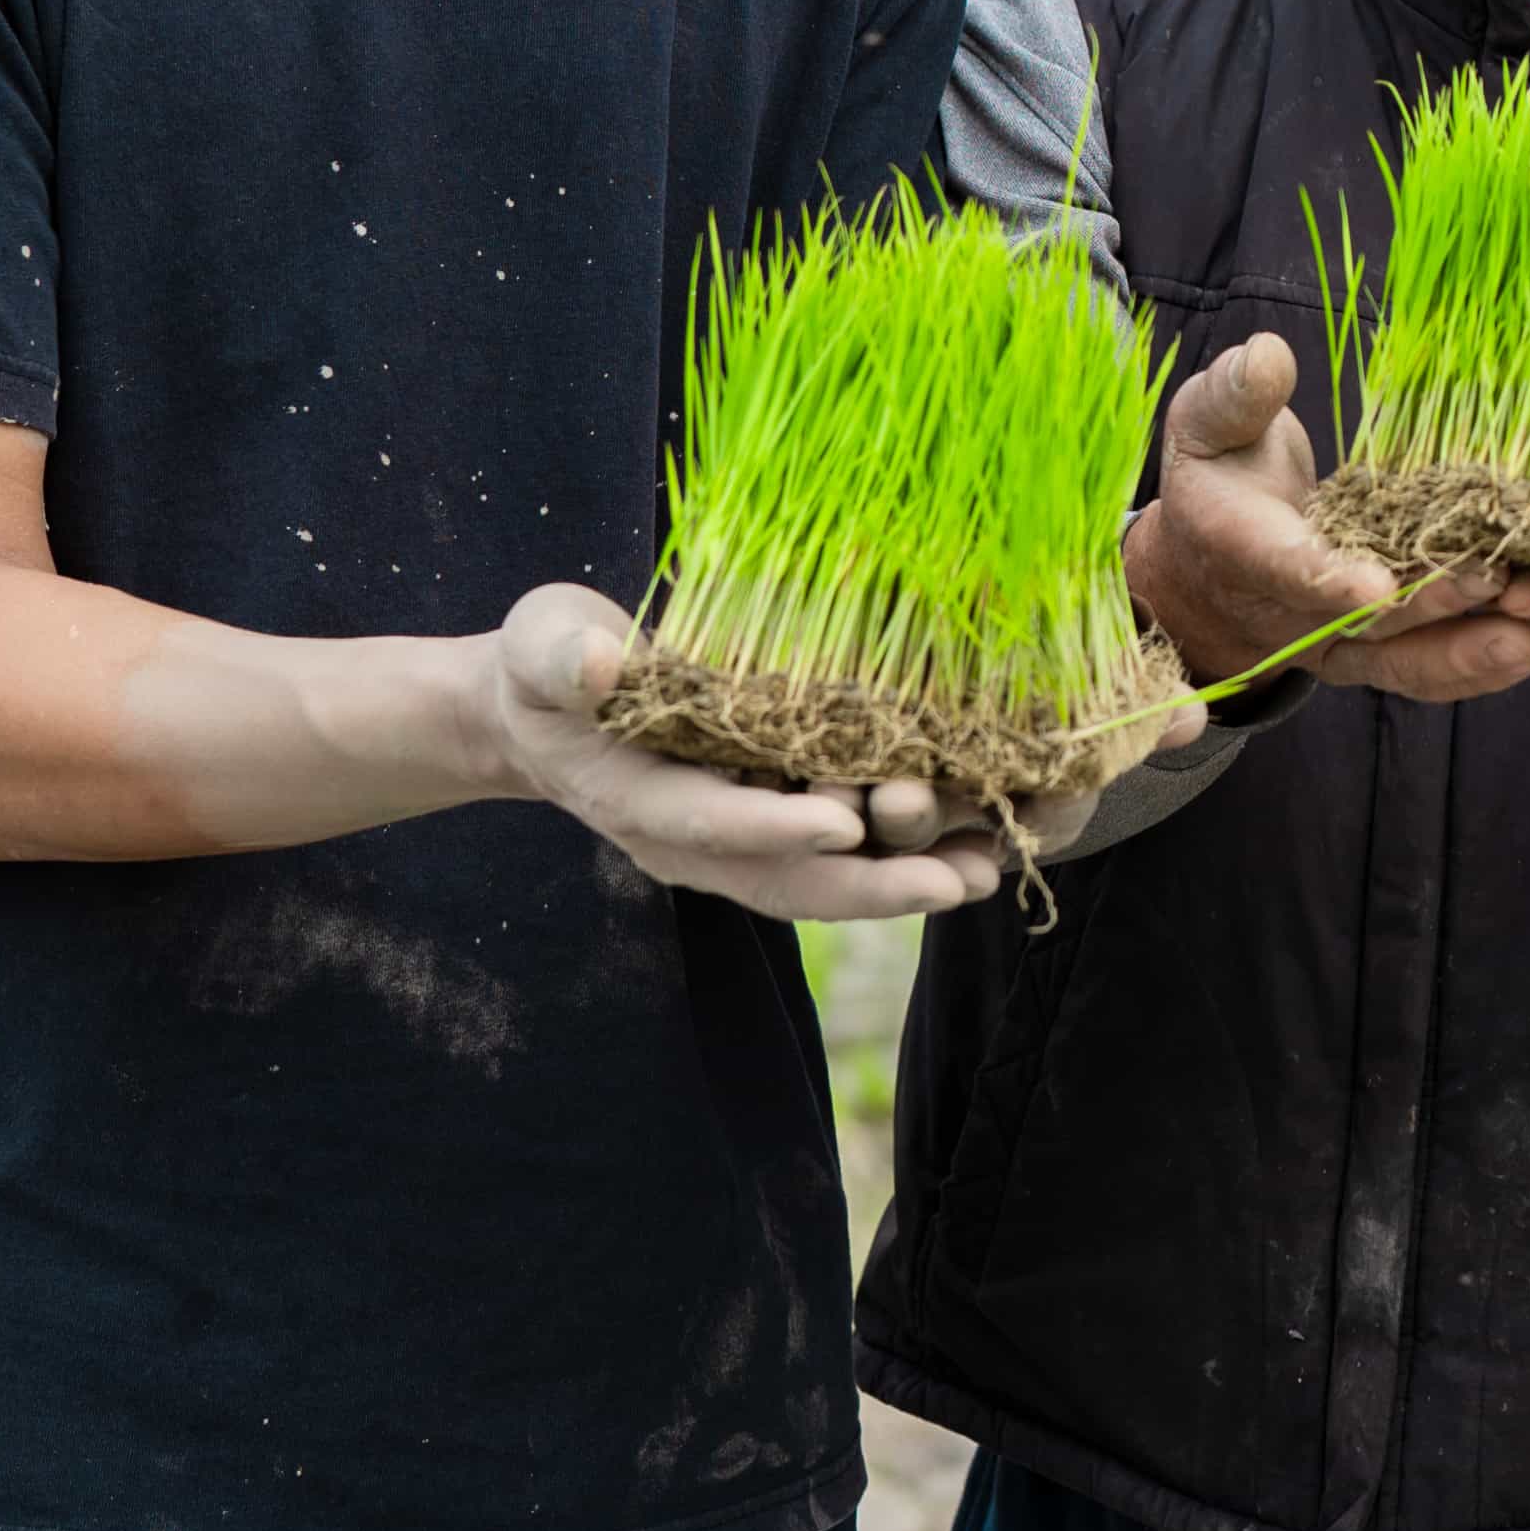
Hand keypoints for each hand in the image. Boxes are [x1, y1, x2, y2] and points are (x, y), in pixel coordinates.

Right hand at [483, 586, 1009, 919]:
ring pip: (822, 880)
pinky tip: (976, 845)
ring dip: (903, 881)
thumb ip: (562, 656)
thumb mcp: (541, 645)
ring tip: (988, 872)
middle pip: (785, 880)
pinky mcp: (766, 825)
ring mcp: (733, 842)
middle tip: (955, 883)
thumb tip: (595, 663)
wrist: (547, 709)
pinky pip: (837, 857)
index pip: (711, 821)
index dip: (773, 825)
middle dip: (870, 886)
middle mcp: (693, 839)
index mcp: (637, 799)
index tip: (841, 821)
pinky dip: (901, 855)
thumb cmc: (548, 664)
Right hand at [1126, 337, 1529, 705]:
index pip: (1286, 566)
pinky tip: (1529, 654)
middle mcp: (1287, 612)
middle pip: (1363, 620)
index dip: (1329, 578)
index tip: (1377, 585)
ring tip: (1526, 639)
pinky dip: (1472, 669)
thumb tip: (1268, 356)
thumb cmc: (1218, 473)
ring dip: (1463, 651)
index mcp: (1242, 547)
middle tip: (1494, 578)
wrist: (1206, 565)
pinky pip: (1417, 671)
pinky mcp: (1367, 653)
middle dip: (1430, 602)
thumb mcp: (1207, 422)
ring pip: (1398, 658)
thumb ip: (1236, 396)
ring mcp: (1330, 642)